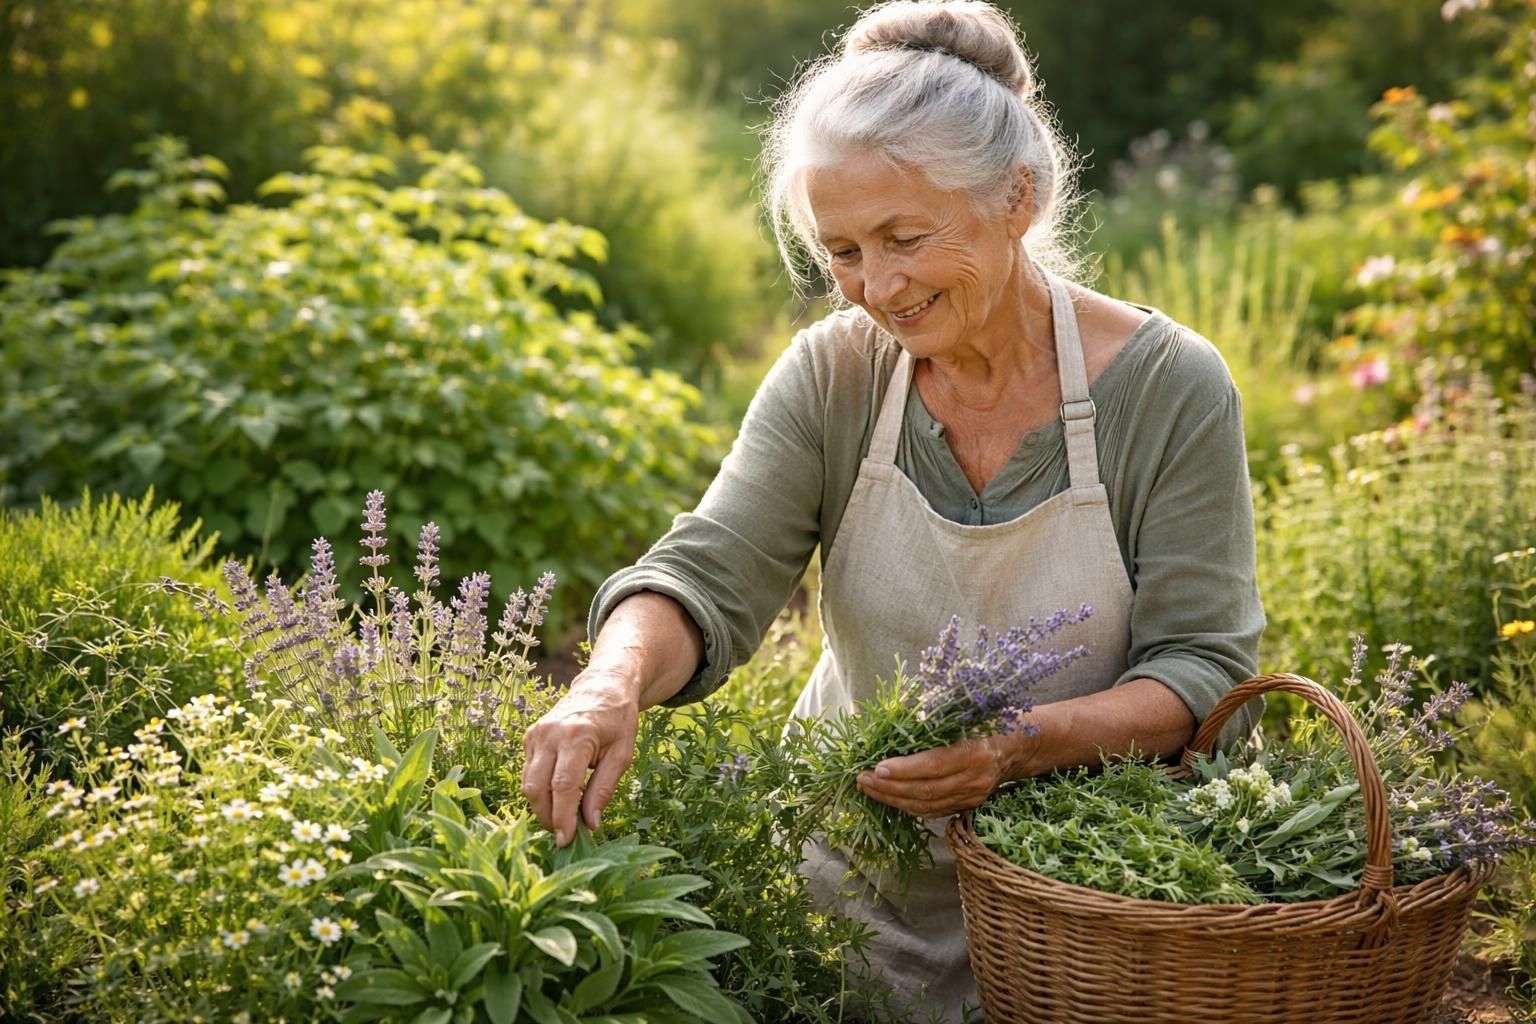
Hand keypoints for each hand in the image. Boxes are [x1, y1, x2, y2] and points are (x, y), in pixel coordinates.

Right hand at [521, 669, 639, 845]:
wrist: (602, 686)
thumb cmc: (618, 720)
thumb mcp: (622, 754)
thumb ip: (604, 789)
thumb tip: (590, 824)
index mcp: (577, 736)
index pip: (563, 786)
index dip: (563, 817)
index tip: (567, 840)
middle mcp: (550, 734)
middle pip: (536, 788)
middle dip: (548, 817)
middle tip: (565, 834)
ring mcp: (535, 735)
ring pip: (528, 783)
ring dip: (542, 806)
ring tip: (563, 817)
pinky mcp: (529, 737)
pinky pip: (528, 772)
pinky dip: (540, 790)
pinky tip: (559, 795)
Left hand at [855, 734, 1017, 818]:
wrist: (1017, 746)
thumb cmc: (987, 721)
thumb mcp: (965, 714)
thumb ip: (935, 720)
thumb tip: (896, 720)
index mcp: (975, 753)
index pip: (933, 766)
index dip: (904, 770)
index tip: (878, 767)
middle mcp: (974, 779)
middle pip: (926, 791)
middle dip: (889, 787)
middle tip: (862, 778)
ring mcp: (971, 797)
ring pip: (927, 806)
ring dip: (893, 799)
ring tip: (868, 789)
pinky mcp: (967, 806)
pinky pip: (933, 811)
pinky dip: (908, 806)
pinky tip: (889, 798)